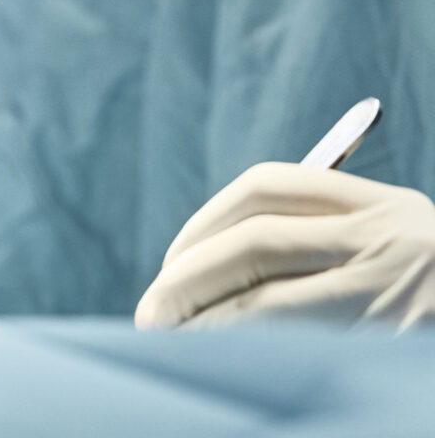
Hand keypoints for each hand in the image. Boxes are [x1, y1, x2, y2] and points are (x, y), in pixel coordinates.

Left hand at [135, 163, 434, 332]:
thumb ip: (323, 244)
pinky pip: (297, 352)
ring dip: (206, 325)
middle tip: (151, 312)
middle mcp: (385, 238)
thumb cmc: (434, 300)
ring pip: (268, 301)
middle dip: (188, 276)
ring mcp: (392, 295)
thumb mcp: (394, 252)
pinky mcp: (391, 347)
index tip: (174, 258)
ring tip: (169, 346)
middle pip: (255, 240)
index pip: (266, 187)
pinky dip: (247, 358)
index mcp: (379, 204)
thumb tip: (213, 263)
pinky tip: (222, 371)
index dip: (206, 221)